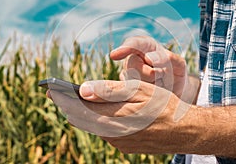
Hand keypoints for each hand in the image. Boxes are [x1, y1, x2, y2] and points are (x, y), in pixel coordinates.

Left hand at [46, 80, 196, 153]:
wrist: (185, 131)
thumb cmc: (164, 106)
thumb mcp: (140, 91)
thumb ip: (110, 91)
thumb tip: (83, 90)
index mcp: (115, 118)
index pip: (79, 108)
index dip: (63, 99)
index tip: (50, 90)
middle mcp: (113, 135)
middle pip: (81, 119)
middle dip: (67, 106)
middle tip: (56, 95)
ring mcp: (118, 143)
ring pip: (91, 127)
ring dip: (80, 114)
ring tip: (71, 102)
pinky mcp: (124, 146)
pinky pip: (103, 133)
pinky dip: (95, 121)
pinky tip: (95, 113)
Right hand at [110, 36, 187, 97]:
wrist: (176, 91)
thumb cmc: (176, 73)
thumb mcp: (179, 65)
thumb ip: (169, 58)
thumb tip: (149, 58)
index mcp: (145, 45)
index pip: (133, 44)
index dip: (124, 49)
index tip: (114, 56)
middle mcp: (132, 58)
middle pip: (132, 65)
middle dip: (150, 74)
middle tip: (162, 75)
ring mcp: (127, 73)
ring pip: (131, 81)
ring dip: (149, 85)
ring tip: (159, 83)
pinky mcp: (125, 89)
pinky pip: (130, 93)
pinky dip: (144, 95)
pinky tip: (152, 93)